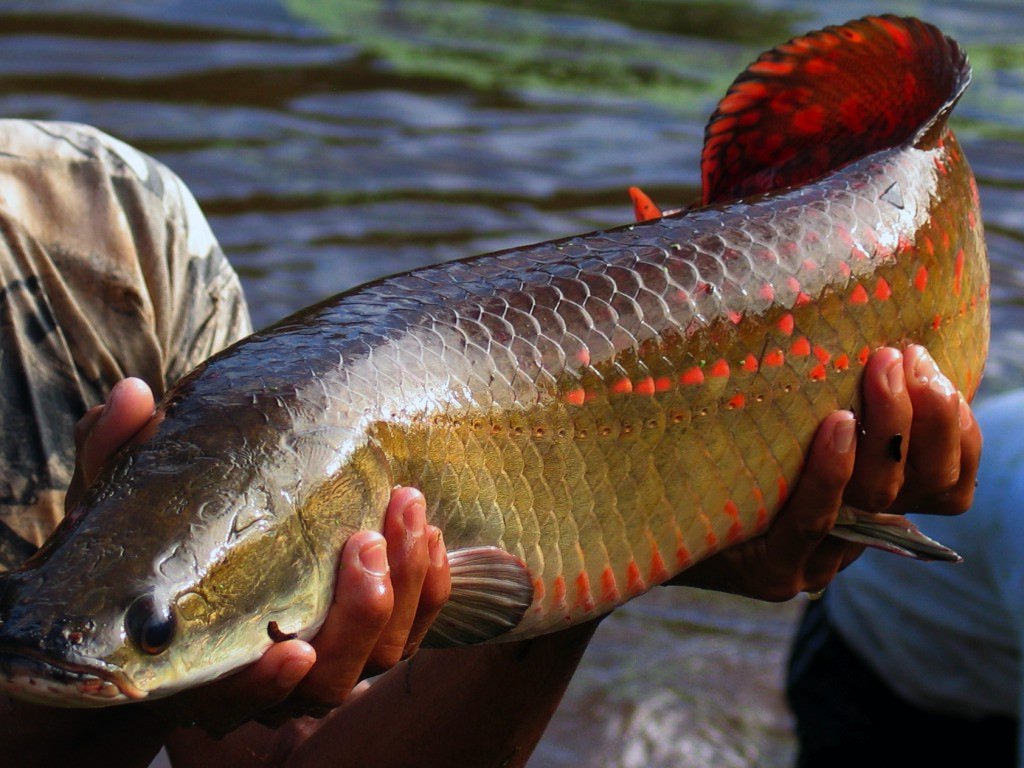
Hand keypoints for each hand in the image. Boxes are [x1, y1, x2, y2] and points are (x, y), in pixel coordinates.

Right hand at [69, 379, 450, 734]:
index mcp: (203, 663)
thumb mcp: (121, 495)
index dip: (264, 684)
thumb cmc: (155, 535)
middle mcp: (273, 673)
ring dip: (405, 587)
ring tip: (408, 507)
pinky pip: (417, 626)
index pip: (234, 697)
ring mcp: (330, 655)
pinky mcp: (374, 629)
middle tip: (366, 540)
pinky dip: (429, 587)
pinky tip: (430, 532)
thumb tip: (133, 395)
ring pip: (383, 654)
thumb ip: (117, 455)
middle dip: (358, 616)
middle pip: (329, 681)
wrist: (209, 554)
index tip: (290, 648)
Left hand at [669, 345, 981, 600]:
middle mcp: (855, 533)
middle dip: (927, 413)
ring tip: (881, 368)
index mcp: (871, 500)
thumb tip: (856, 315)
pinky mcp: (774, 571)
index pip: (947, 478)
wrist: (643, 523)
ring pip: (876, 496)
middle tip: (904, 355)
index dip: (955, 425)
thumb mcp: (779, 418)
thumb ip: (823, 391)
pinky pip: (814, 520)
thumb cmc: (715, 453)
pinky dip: (830, 471)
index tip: (926, 361)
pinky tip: (838, 424)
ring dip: (888, 427)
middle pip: (923, 482)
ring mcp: (817, 558)